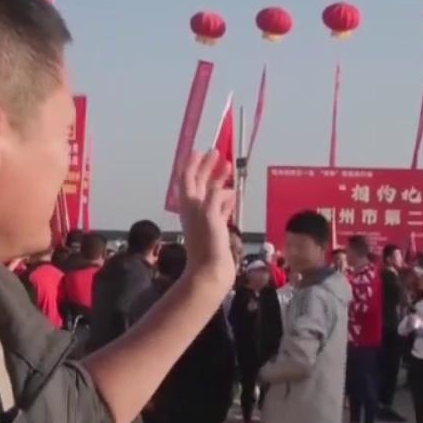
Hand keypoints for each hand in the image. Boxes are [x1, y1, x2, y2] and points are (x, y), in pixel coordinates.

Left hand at [173, 149, 235, 294]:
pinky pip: (221, 209)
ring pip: (212, 194)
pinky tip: (233, 196)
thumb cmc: (207, 243)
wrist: (209, 271)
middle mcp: (196, 209)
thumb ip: (214, 197)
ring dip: (219, 182)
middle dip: (208, 168)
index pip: (189, 178)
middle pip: (200, 183)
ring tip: (229, 170)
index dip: (193, 164)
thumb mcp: (210, 215)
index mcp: (190, 204)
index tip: (199, 150)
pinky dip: (226, 199)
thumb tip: (222, 187)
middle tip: (218, 154)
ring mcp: (206, 219)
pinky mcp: (216, 229)